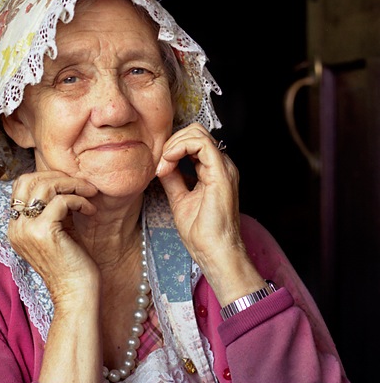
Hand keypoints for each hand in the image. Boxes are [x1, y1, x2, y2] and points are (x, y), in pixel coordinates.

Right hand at [7, 170, 99, 305]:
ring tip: (89, 193)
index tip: (71, 185)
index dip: (47, 178)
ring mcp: (26, 229)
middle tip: (82, 185)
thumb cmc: (72, 264)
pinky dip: (79, 200)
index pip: (21, 185)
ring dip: (72, 185)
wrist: (76, 295)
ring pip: (44, 186)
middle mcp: (16, 227)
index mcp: (16, 227)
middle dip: (59, 177)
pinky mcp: (43, 231)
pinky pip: (61, 200)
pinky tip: (90, 210)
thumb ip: (53, 207)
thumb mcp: (58, 230)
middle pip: (28, 180)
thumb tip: (63, 180)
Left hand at [155, 123, 250, 292]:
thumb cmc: (201, 232)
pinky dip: (180, 147)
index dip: (171, 146)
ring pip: (197, 133)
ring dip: (173, 144)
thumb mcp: (179, 198)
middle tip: (159, 164)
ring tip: (163, 165)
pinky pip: (201, 144)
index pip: (193, 141)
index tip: (158, 167)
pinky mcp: (221, 173)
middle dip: (171, 141)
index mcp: (212, 170)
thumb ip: (172, 179)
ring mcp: (223, 167)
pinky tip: (168, 162)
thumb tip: (161, 164)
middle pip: (195, 131)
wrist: (213, 251)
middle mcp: (220, 165)